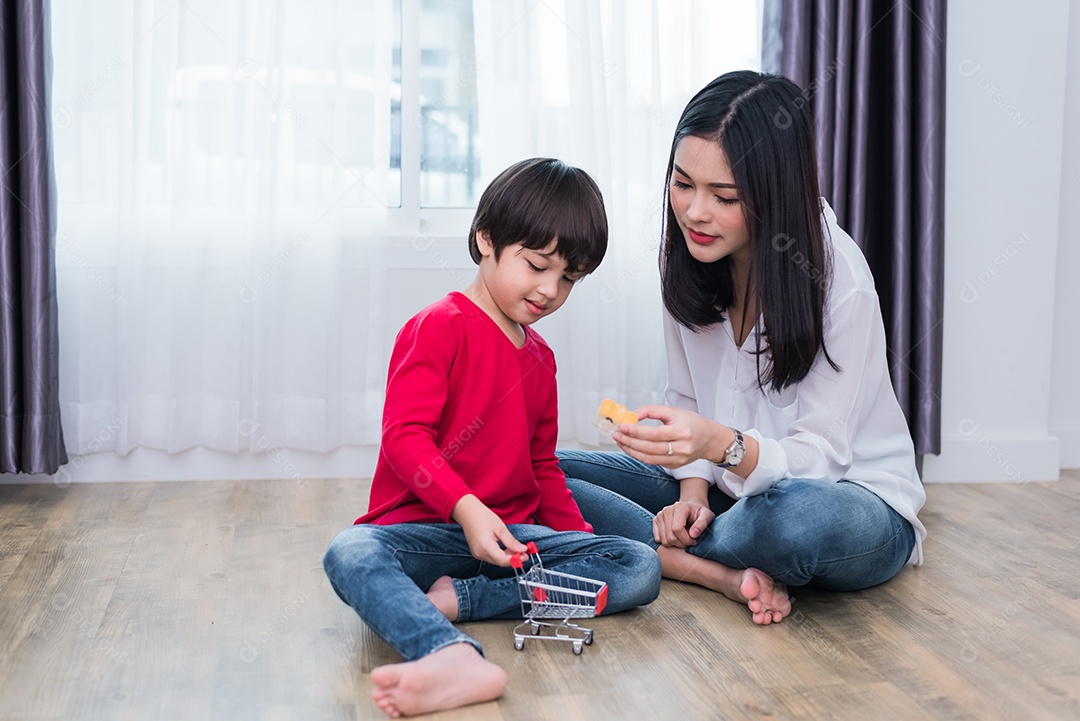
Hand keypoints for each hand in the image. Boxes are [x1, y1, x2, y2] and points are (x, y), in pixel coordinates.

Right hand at [451, 495, 526, 565]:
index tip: (526, 555)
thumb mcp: (500, 528)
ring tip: (516, 548)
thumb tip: (523, 550)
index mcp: (485, 546)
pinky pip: (492, 558)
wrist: (467, 512)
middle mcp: (480, 553)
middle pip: (500, 562)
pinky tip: (506, 548)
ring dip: (508, 557)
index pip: (503, 560)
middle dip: (513, 559)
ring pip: (497, 561)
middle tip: (524, 552)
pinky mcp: (477, 553)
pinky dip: (501, 555)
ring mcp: (477, 554)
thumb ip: (511, 541)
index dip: (516, 559)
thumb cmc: (482, 516)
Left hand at [613, 405, 730, 468]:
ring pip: (649, 458)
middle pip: (650, 448)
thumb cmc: (691, 423)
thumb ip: (651, 411)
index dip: (636, 431)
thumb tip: (632, 415)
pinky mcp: (674, 466)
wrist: (709, 439)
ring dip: (631, 450)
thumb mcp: (673, 411)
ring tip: (620, 441)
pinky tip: (631, 447)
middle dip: (630, 442)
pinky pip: (652, 462)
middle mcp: (682, 448)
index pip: (655, 434)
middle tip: (616, 434)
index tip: (622, 426)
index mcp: (682, 431)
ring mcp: (678, 460)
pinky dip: (639, 455)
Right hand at [652, 498, 715, 547]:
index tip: (694, 540)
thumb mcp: (707, 516)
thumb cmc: (700, 513)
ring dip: (675, 544)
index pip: (677, 529)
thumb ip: (702, 524)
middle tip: (690, 540)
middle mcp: (666, 510)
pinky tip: (676, 536)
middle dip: (682, 544)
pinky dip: (667, 542)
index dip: (686, 540)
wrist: (691, 508)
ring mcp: (659, 515)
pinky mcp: (655, 521)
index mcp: (679, 507)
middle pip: (670, 537)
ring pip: (664, 540)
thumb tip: (693, 534)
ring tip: (684, 537)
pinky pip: (658, 539)